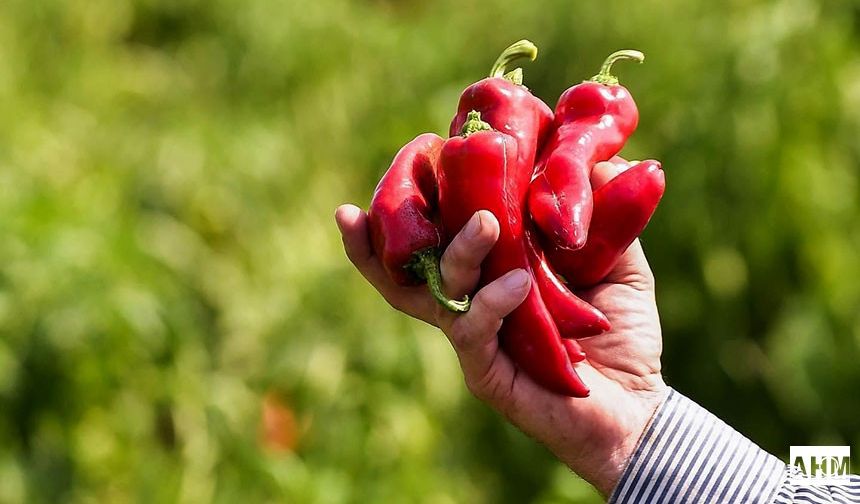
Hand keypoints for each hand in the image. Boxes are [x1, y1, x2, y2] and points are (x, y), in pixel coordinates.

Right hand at [335, 161, 668, 496]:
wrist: (638, 404)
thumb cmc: (620, 333)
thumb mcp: (617, 261)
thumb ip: (601, 214)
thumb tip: (593, 158)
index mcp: (487, 274)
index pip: (435, 238)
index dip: (408, 207)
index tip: (409, 158)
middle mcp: (469, 304)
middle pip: (405, 272)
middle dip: (382, 237)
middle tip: (391, 191)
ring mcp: (474, 340)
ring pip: (438, 295)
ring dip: (457, 254)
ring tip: (486, 223)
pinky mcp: (487, 373)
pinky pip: (474, 333)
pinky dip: (492, 303)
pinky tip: (517, 283)